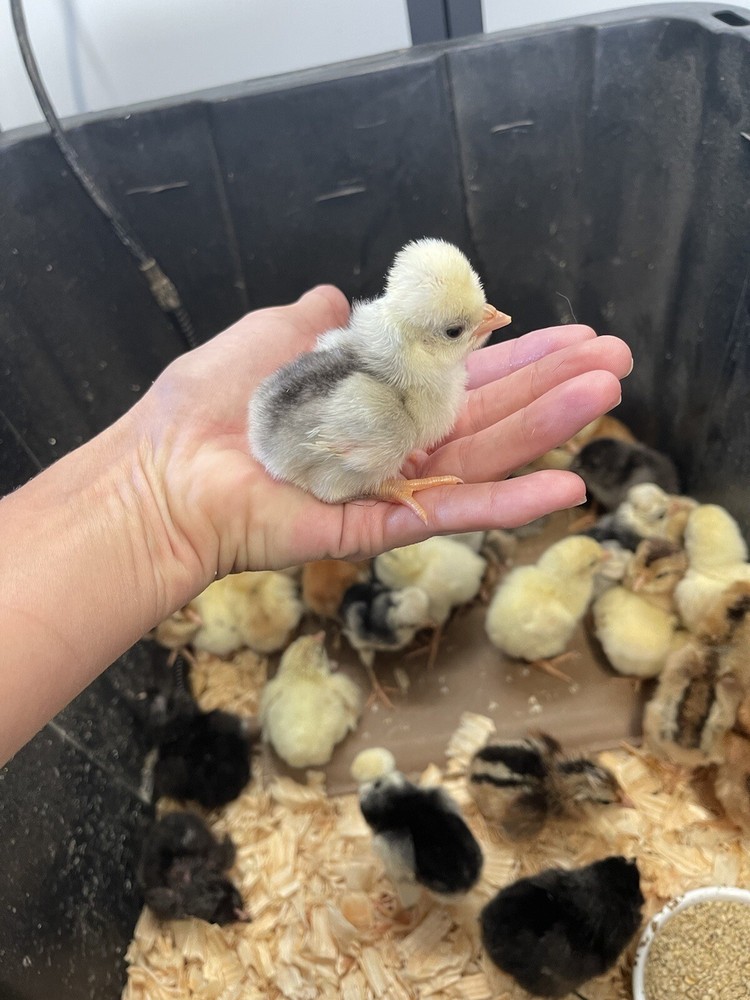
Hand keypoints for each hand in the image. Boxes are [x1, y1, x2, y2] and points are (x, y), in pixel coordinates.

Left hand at [133, 285, 631, 598]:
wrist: (165, 472)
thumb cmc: (208, 403)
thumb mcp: (272, 335)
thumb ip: (318, 320)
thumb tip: (338, 299)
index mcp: (373, 396)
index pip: (459, 373)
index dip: (514, 352)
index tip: (568, 333)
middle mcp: (391, 442)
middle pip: (487, 410)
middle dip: (551, 382)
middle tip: (616, 357)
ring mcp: (390, 485)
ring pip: (484, 454)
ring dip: (548, 425)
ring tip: (609, 392)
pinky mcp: (378, 524)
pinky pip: (451, 514)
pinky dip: (509, 505)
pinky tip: (566, 488)